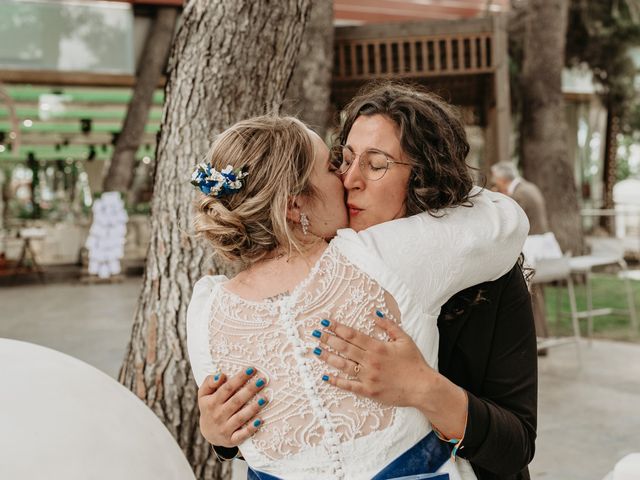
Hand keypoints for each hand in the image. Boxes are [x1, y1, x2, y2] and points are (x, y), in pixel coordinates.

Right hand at [197, 367, 268, 446]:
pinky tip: (260, 420)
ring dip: (253, 408)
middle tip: (263, 380)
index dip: (240, 378)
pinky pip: (242, 435)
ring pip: (240, 417)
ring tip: (265, 398)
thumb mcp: (204, 394)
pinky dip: (251, 428)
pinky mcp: (231, 440)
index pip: (227, 388)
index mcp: (211, 402)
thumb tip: (220, 375)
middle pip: (236, 401)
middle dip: (250, 390)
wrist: (208, 433)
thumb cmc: (209, 407)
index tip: (252, 369)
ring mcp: (224, 428)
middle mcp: (218, 415)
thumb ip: (209, 382)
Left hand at [311, 314, 435, 408]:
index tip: (326, 323)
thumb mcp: (404, 339)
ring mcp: (368, 377)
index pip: (352, 335)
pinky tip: (326, 377)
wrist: (422, 387)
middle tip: (316, 334)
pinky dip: (337, 381)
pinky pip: (349, 386)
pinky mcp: (369, 391)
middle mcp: (370, 361)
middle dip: (328, 340)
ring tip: (316, 351)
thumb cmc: (414, 362)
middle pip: (344, 348)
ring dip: (328, 357)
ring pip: (343, 365)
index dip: (338, 328)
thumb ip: (388, 325)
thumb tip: (374, 313)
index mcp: (378, 347)